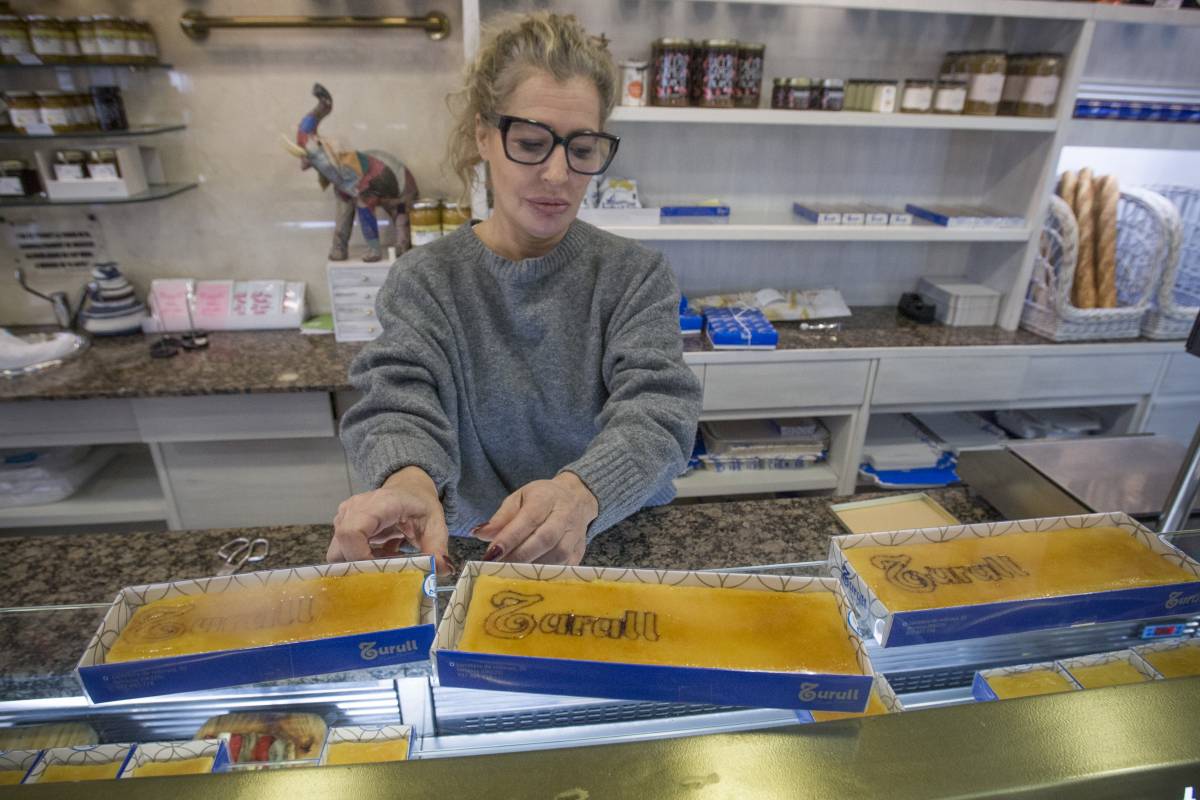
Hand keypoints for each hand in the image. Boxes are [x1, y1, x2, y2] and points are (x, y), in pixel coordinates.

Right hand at [328, 466, 452, 572]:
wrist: (409, 489)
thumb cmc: (419, 504)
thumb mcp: (435, 523)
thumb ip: (437, 546)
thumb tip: (442, 569)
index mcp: (378, 504)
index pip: (352, 532)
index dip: (359, 557)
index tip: (381, 570)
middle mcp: (354, 509)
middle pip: (340, 549)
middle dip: (360, 568)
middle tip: (386, 573)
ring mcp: (345, 518)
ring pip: (338, 554)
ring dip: (361, 566)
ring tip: (387, 562)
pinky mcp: (344, 528)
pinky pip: (343, 553)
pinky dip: (360, 562)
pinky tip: (382, 558)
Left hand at [474, 472, 597, 564]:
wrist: (577, 499)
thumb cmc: (542, 499)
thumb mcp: (519, 499)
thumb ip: (501, 517)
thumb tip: (479, 534)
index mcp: (546, 498)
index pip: (529, 519)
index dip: (510, 538)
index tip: (491, 553)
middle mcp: (565, 516)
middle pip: (545, 539)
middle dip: (519, 556)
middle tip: (497, 567)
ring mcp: (575, 536)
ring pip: (556, 556)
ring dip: (531, 568)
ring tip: (510, 574)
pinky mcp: (579, 553)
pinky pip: (563, 568)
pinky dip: (544, 576)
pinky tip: (528, 579)